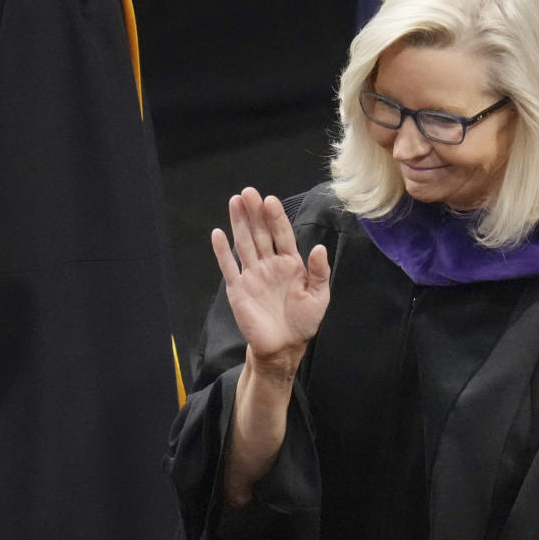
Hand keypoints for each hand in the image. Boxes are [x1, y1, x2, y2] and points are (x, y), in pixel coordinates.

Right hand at [211, 187, 329, 372]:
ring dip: (239, 223)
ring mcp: (253, 275)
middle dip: (255, 212)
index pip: (282, 234)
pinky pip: (229, 267)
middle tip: (248, 192)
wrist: (284, 347)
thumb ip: (319, 272)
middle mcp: (270, 264)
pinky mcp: (238, 289)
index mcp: (291, 263)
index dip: (276, 218)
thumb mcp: (319, 296)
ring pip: (245, 243)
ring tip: (235, 201)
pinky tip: (218, 233)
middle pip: (260, 233)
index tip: (270, 200)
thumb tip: (320, 248)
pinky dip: (222, 251)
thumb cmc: (304, 321)